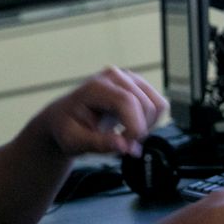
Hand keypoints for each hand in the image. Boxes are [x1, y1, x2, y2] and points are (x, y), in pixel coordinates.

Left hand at [35, 67, 167, 158]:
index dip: (134, 127)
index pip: (127, 101)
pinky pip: (159, 104)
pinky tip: (132, 126)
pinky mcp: (137, 85)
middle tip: (122, 145)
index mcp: (95, 87)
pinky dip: (151, 121)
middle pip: (145, 105)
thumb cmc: (66, 128)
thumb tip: (123, 146)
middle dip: (139, 131)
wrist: (64, 118)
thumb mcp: (74, 141)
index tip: (127, 147)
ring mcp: (128, 78)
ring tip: (126, 135)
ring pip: (157, 105)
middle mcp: (114, 76)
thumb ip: (98, 144)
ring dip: (146, 126)